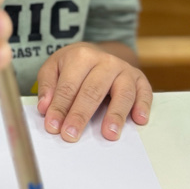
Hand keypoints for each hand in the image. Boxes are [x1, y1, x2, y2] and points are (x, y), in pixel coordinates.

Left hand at [36, 42, 151, 142]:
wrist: (98, 53)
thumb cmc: (73, 66)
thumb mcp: (54, 68)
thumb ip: (47, 86)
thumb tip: (45, 107)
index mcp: (81, 56)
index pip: (68, 86)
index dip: (59, 107)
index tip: (53, 126)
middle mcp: (105, 61)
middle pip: (93, 91)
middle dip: (81, 115)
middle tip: (71, 135)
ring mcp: (124, 70)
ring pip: (122, 92)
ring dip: (115, 115)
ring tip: (108, 134)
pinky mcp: (139, 79)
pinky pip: (144, 92)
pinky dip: (143, 106)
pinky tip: (139, 120)